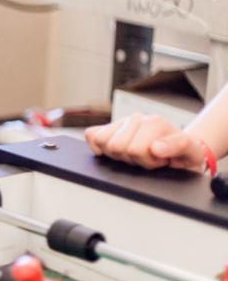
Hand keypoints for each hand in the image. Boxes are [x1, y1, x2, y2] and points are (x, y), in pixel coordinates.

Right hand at [84, 114, 206, 170]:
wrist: (178, 151)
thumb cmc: (182, 154)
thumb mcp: (190, 152)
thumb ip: (176, 146)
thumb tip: (155, 147)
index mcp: (154, 122)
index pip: (135, 149)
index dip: (148, 162)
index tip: (161, 160)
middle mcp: (136, 118)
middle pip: (116, 146)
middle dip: (133, 160)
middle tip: (148, 159)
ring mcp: (122, 122)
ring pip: (102, 141)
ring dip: (117, 156)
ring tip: (136, 156)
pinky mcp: (109, 128)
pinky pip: (91, 134)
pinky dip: (97, 147)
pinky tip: (115, 152)